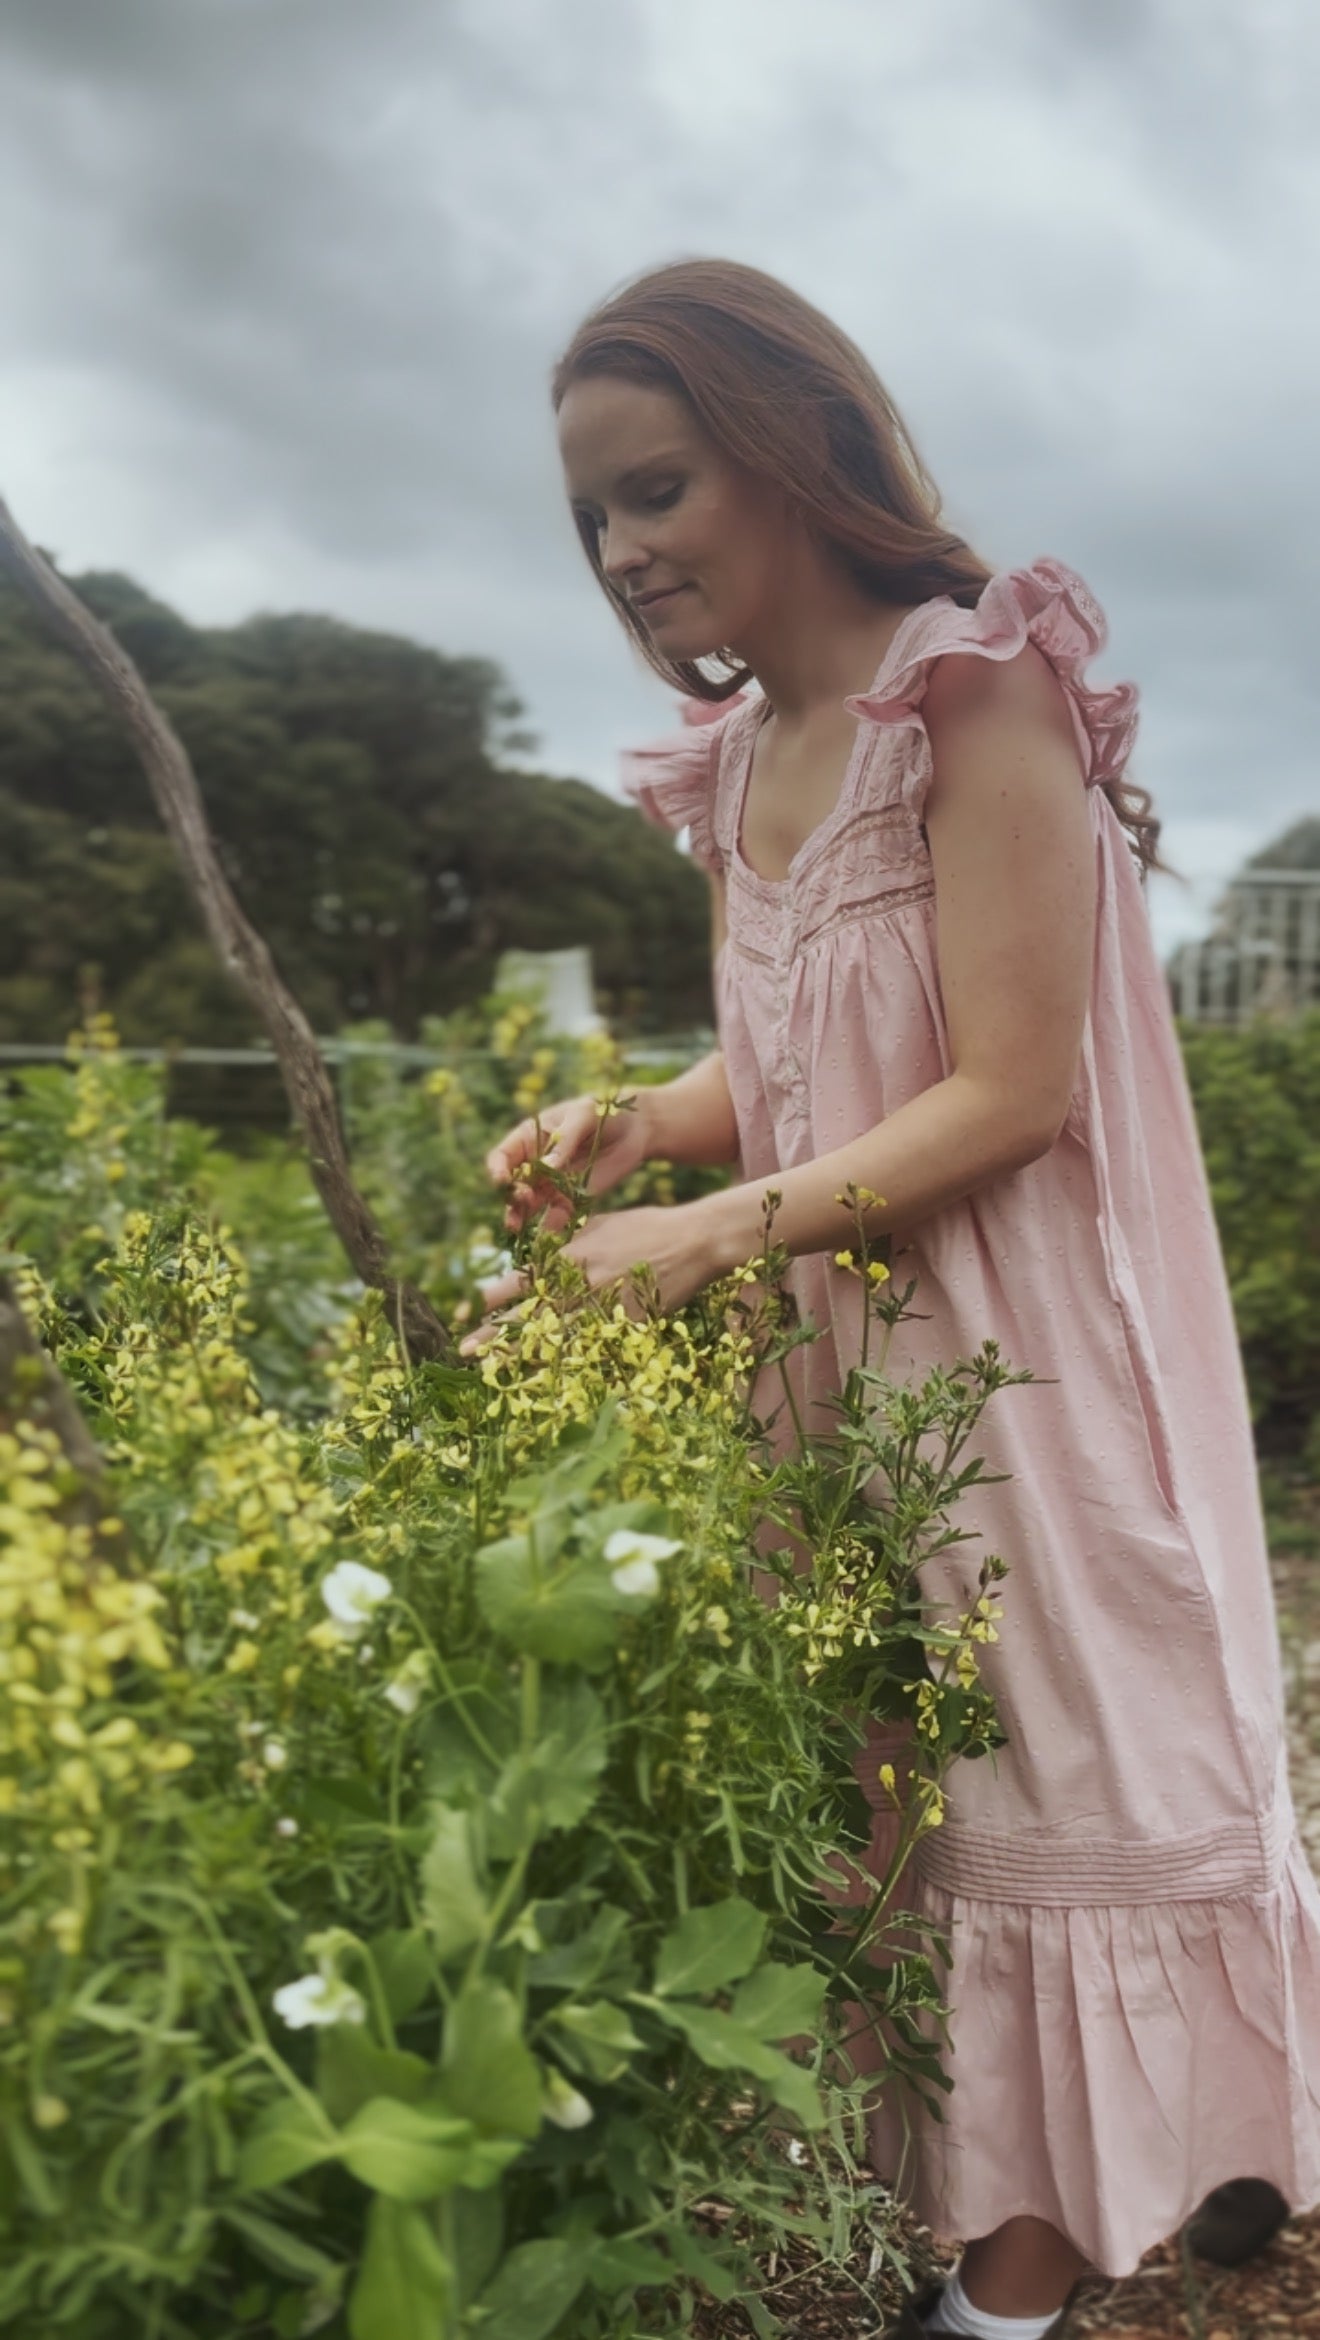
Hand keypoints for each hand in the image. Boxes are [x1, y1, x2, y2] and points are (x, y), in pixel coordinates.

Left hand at [458, 1202, 717, 1356]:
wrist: (691, 1242)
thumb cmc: (644, 1226)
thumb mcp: (598, 1225)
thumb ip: (566, 1243)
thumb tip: (538, 1259)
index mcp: (570, 1256)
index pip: (521, 1281)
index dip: (493, 1298)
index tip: (469, 1310)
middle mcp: (580, 1285)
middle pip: (529, 1315)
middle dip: (495, 1335)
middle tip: (465, 1351)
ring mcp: (603, 1309)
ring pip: (554, 1338)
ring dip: (523, 1355)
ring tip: (495, 1371)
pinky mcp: (625, 1327)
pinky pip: (592, 1349)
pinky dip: (570, 1364)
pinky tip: (550, 1380)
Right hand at [484, 1089, 654, 1234]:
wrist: (635, 1127)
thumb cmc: (602, 1111)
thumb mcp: (582, 1117)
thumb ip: (565, 1141)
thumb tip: (546, 1166)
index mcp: (529, 1139)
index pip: (502, 1158)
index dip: (497, 1170)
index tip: (502, 1180)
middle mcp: (535, 1165)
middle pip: (512, 1186)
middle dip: (512, 1196)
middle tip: (524, 1199)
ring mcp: (552, 1184)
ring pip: (529, 1206)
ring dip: (521, 1217)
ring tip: (518, 1228)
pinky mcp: (572, 1199)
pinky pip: (557, 1215)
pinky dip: (552, 1226)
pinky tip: (550, 1235)